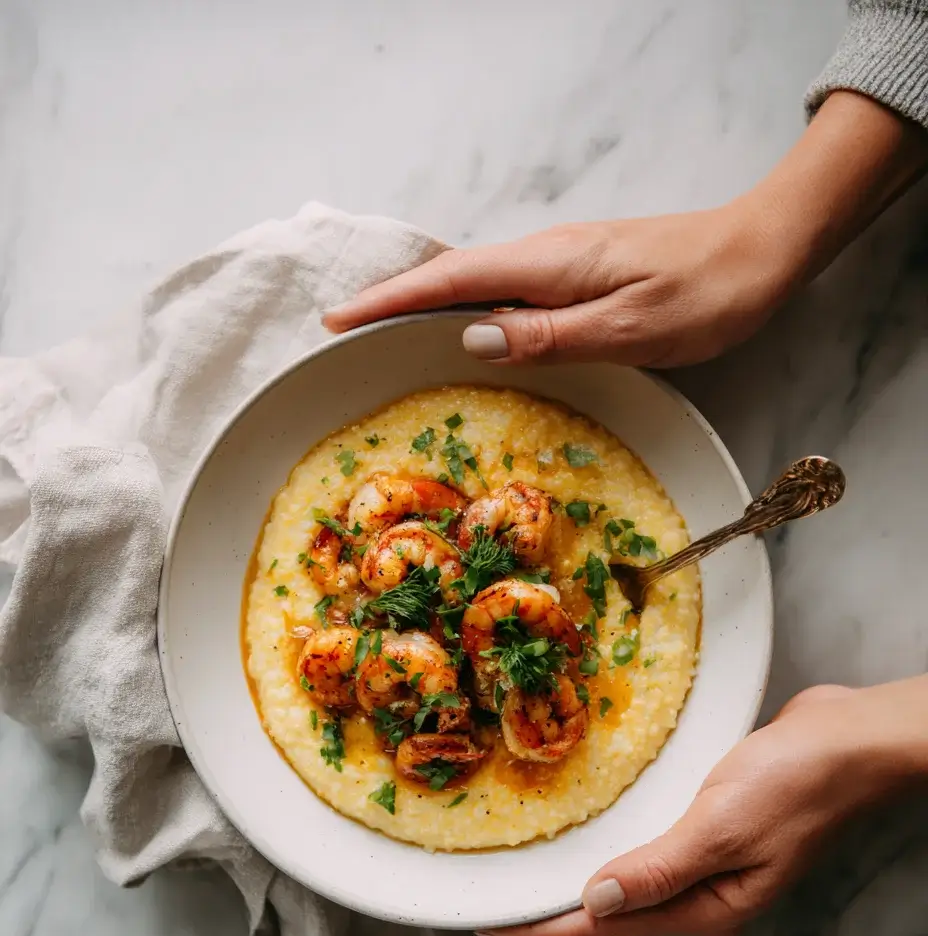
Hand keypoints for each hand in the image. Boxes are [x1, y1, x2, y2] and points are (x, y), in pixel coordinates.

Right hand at [324, 93, 927, 367]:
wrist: (762, 250)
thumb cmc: (706, 292)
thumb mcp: (631, 326)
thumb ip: (551, 334)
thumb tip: (474, 337)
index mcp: (551, 265)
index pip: (451, 281)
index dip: (390, 300)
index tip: (337, 319)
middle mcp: (548, 254)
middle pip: (452, 275)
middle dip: (391, 298)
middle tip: (342, 331)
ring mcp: (563, 260)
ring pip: (477, 280)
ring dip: (425, 301)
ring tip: (382, 331)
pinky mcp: (580, 271)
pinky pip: (506, 287)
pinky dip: (468, 303)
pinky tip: (463, 325)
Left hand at [479, 678, 927, 935]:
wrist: (851, 740)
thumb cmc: (797, 782)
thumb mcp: (721, 828)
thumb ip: (658, 868)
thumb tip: (594, 902)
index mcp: (708, 908)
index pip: (606, 926)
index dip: (544, 926)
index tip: (490, 927)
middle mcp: (706, 895)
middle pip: (613, 911)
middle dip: (554, 909)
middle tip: (495, 901)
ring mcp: (712, 865)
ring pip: (630, 880)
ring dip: (581, 877)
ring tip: (526, 874)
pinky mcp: (714, 830)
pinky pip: (650, 847)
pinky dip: (614, 845)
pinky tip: (590, 834)